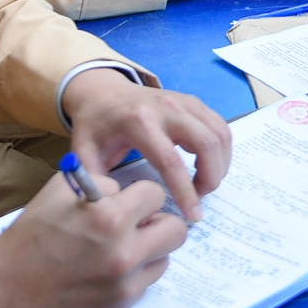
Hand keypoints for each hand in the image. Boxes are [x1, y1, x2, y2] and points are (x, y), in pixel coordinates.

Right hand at [0, 172, 185, 307]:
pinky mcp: (121, 306)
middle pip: (176, 230)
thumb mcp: (62, 189)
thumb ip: (103, 184)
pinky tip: (110, 268)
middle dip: (158, 221)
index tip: (128, 200)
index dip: (141, 194)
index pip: (157, 195)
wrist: (9, 285)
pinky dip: (136, 273)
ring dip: (150, 249)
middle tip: (138, 223)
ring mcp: (124, 285)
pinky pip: (147, 282)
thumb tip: (130, 191)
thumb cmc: (34, 232)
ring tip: (122, 246)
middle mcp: (125, 254)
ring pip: (165, 258)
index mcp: (111, 219)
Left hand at [61, 68, 231, 222]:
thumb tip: (114, 214)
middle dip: (211, 177)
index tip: (193, 216)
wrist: (102, 92)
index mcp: (139, 122)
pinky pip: (220, 126)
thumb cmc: (95, 126)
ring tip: (204, 184)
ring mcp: (184, 101)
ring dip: (220, 164)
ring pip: (219, 133)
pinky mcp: (194, 102)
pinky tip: (208, 166)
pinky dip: (221, 150)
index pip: (171, 161)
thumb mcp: (85, 154)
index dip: (185, 191)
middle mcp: (166, 107)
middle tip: (199, 198)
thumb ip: (96, 184)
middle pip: (206, 143)